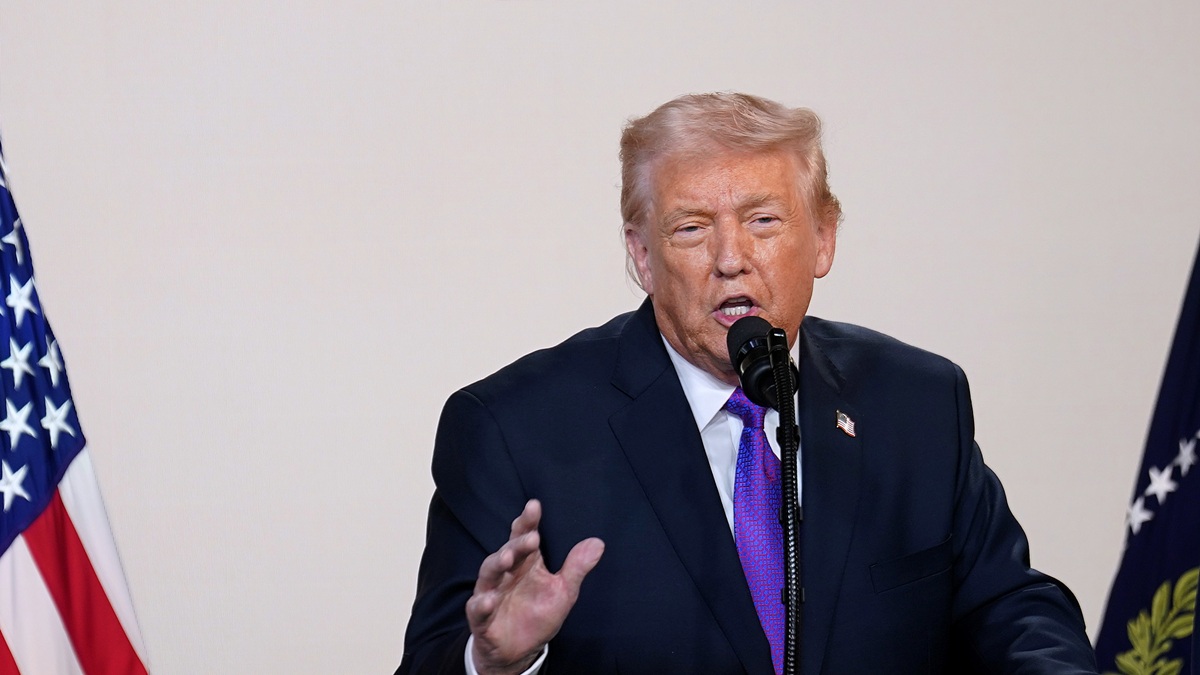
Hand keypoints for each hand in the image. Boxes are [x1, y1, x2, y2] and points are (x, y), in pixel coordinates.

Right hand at [466, 499, 604, 674]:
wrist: (519, 651)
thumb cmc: (538, 615)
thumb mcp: (563, 592)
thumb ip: (576, 567)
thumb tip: (598, 542)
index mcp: (525, 564)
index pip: (525, 537)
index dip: (528, 522)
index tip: (534, 505)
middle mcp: (506, 574)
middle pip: (508, 552)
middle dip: (517, 544)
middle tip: (531, 537)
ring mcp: (491, 593)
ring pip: (489, 573)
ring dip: (496, 564)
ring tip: (507, 558)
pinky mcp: (481, 618)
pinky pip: (478, 608)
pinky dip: (482, 603)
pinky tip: (489, 600)